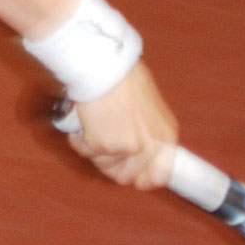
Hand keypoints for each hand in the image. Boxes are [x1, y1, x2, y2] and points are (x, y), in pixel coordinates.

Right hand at [63, 63, 178, 190]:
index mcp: (166, 136)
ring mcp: (125, 148)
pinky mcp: (100, 144)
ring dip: (93, 150)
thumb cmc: (122, 75)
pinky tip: (82, 120)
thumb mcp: (148, 105)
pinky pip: (83, 150)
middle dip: (110, 164)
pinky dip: (78, 138)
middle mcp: (149, 147)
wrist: (103, 65)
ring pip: (102, 165)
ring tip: (91, 125)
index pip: (159, 176)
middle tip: (100, 145)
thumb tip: (132, 144)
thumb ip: (146, 129)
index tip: (129, 174)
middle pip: (126, 176)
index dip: (141, 179)